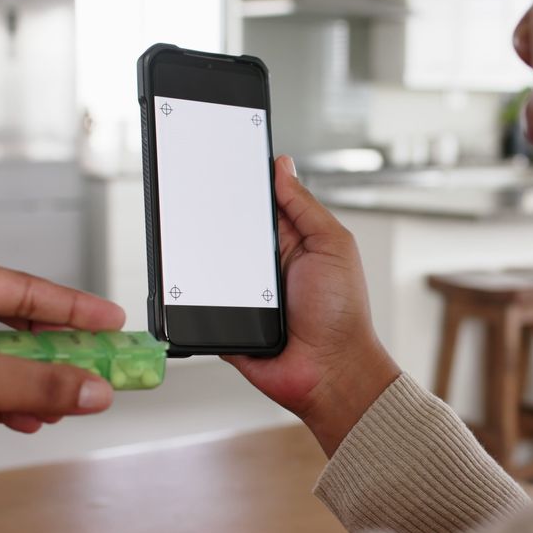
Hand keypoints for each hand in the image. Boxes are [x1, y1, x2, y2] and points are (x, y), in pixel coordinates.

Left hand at [0, 258, 123, 447]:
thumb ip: (38, 382)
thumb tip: (92, 388)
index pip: (21, 287)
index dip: (71, 305)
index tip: (109, 320)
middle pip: (14, 324)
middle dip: (55, 351)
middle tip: (95, 359)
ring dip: (34, 382)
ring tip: (67, 397)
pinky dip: (7, 402)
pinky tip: (29, 417)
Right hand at [223, 156, 400, 455]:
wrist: (330, 372)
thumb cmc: (342, 314)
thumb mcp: (333, 246)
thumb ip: (305, 206)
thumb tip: (282, 167)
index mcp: (291, 242)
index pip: (260, 203)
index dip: (243, 183)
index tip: (223, 159)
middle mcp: (265, 265)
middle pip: (229, 228)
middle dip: (214, 214)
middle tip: (198, 196)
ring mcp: (243, 293)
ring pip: (208, 261)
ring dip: (203, 253)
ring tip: (196, 239)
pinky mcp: (226, 319)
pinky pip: (198, 300)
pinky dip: (193, 291)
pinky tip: (189, 279)